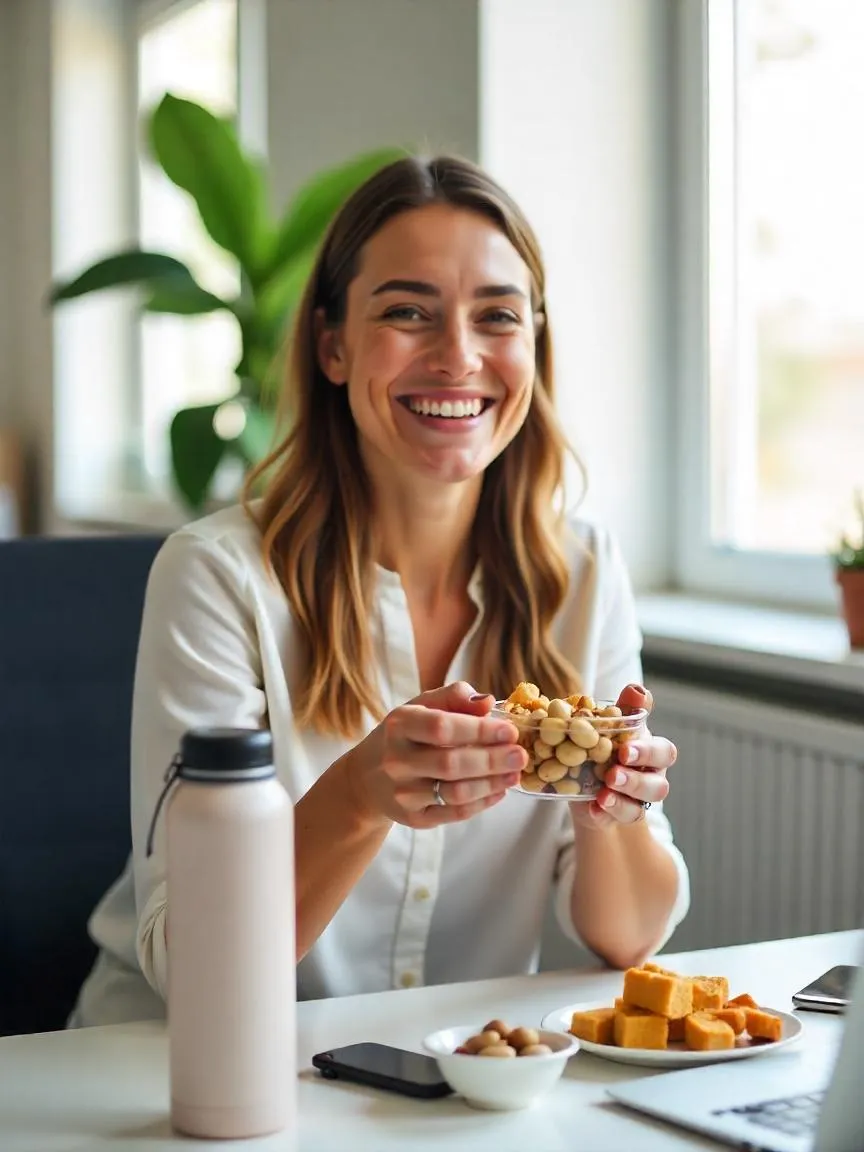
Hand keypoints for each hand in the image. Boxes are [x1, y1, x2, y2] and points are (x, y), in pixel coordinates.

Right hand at [342, 681, 526, 829]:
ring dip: (491, 784)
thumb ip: (454, 698)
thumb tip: (488, 702)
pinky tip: (498, 791)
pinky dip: (482, 803)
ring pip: (455, 793)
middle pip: (451, 763)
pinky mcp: (412, 818)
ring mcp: (402, 793)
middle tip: (520, 756)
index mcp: (399, 725)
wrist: (368, 777)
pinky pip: (453, 814)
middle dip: (492, 760)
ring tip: (514, 774)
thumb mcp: (422, 707)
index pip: (442, 728)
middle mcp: (396, 760)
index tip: (509, 731)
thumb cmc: (405, 735)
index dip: (479, 730)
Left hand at [570, 683, 676, 830]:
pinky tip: (593, 810)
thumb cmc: (606, 743)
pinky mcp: (618, 817)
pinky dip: (605, 815)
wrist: (586, 778)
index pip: (663, 753)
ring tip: (602, 795)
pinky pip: (617, 820)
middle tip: (612, 775)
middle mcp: (650, 779)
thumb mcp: (612, 725)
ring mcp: (636, 801)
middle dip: (635, 781)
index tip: (625, 751)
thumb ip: (626, 709)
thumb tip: (638, 690)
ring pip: (641, 807)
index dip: (647, 753)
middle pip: (658, 786)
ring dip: (621, 801)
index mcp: (651, 752)